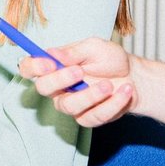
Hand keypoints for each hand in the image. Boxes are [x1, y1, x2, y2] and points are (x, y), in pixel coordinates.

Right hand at [18, 37, 136, 126]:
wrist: (135, 77)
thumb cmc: (110, 60)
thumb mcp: (95, 47)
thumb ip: (73, 51)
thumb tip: (52, 53)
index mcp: (54, 66)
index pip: (29, 67)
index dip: (33, 67)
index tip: (49, 63)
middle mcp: (58, 87)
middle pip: (43, 88)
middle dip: (60, 80)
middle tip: (79, 71)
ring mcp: (71, 104)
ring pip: (69, 105)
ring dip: (91, 95)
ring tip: (110, 84)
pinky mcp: (88, 118)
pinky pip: (93, 116)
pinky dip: (112, 103)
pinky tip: (124, 91)